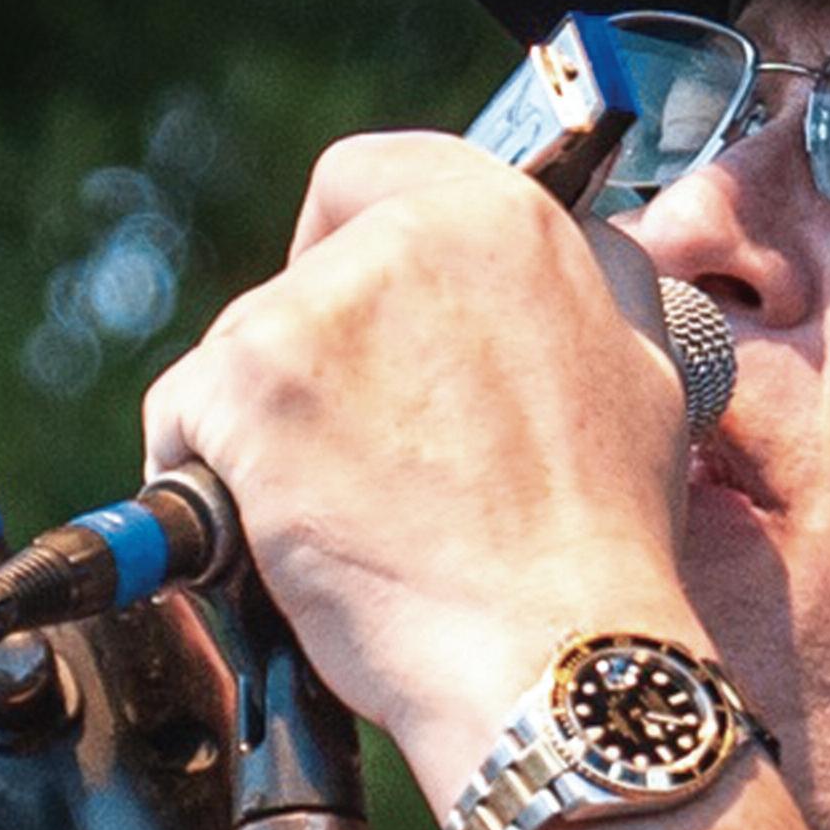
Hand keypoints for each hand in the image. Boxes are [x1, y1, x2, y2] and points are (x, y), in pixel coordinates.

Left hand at [142, 133, 707, 801]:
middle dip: (312, 358)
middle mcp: (407, 238)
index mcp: (507, 220)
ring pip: (241, 350)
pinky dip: (208, 479)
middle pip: (300, 275)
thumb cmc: (600, 543)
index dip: (347, 246)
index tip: (356, 321)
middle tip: (356, 456)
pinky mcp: (248, 384)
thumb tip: (567, 249)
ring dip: (266, 426)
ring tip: (342, 518)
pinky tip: (275, 537)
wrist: (552, 653)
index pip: (372, 176)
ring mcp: (316, 308)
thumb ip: (590, 282)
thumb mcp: (644, 371)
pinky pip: (185, 417)